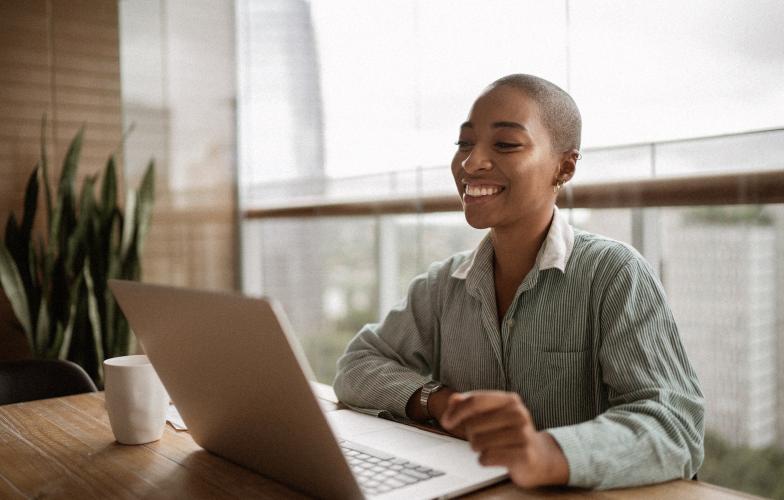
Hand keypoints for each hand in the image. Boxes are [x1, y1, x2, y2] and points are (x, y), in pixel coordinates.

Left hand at [440, 391, 568, 488]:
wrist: (540, 457)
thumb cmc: (510, 434)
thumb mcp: (492, 414)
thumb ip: (470, 405)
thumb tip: (453, 400)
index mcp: (510, 400)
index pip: (475, 401)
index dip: (457, 412)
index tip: (446, 422)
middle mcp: (518, 414)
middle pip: (473, 425)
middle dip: (471, 435)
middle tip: (484, 439)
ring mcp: (523, 434)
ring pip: (478, 443)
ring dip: (479, 449)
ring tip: (492, 448)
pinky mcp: (523, 455)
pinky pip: (487, 458)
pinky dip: (485, 460)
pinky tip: (495, 458)